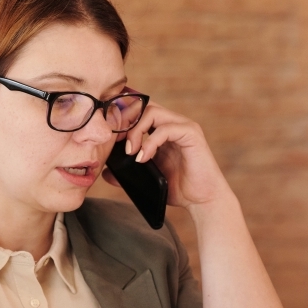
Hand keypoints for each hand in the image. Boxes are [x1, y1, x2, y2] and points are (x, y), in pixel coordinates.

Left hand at [103, 102, 231, 211]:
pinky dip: (150, 142)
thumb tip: (106, 172)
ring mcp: (183, 127)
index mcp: (162, 129)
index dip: (122, 120)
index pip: (139, 111)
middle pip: (143, 106)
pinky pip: (165, 129)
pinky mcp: (192, 134)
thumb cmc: (177, 188)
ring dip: (135, 130)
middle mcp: (173, 123)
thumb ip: (127, 172)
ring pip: (152, 112)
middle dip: (125, 122)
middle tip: (117, 144)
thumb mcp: (146, 178)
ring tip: (130, 152)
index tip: (109, 139)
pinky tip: (143, 158)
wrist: (201, 200)